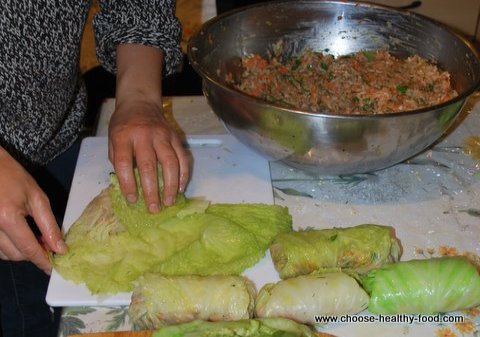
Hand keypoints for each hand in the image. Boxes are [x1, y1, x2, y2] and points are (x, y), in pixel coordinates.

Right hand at [0, 147, 66, 273]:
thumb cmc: (12, 176)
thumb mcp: (36, 197)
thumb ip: (49, 225)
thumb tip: (59, 248)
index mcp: (7, 217)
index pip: (29, 249)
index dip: (43, 260)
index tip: (54, 268)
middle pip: (16, 255)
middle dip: (33, 253)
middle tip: (47, 244)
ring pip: (3, 254)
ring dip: (20, 251)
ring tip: (33, 236)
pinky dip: (8, 246)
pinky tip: (18, 234)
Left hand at [110, 43, 190, 211]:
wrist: (140, 102)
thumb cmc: (124, 125)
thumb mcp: (112, 139)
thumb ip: (119, 160)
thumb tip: (130, 187)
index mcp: (123, 136)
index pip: (124, 163)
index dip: (128, 183)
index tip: (132, 200)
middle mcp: (144, 135)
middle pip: (149, 165)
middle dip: (152, 190)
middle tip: (154, 208)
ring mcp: (163, 135)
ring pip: (170, 163)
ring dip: (170, 185)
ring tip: (169, 201)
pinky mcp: (176, 137)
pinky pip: (183, 157)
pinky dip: (183, 174)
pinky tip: (180, 188)